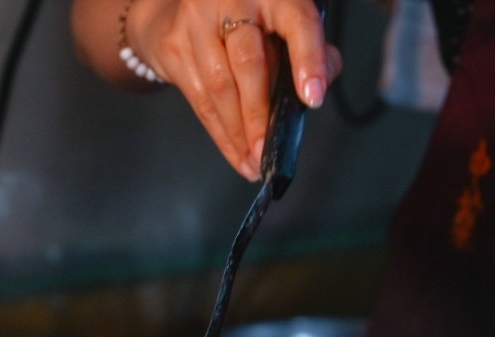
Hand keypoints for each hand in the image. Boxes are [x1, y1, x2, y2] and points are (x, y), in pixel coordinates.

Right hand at [123, 0, 339, 179]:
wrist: (177, 9)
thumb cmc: (248, 21)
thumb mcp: (285, 24)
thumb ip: (314, 50)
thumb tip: (319, 85)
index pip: (297, 22)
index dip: (308, 60)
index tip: (312, 98)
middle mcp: (232, 0)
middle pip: (248, 62)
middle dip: (259, 114)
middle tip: (268, 151)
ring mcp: (197, 21)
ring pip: (220, 86)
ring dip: (239, 132)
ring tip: (255, 161)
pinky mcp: (174, 46)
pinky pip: (200, 100)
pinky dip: (222, 135)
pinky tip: (238, 154)